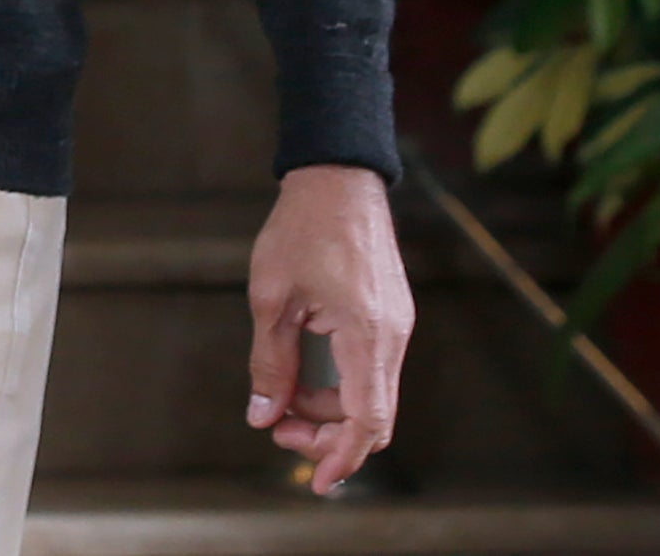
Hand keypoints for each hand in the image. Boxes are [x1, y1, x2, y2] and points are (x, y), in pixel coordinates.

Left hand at [247, 163, 412, 492]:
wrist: (338, 178)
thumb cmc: (302, 229)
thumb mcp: (272, 298)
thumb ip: (270, 362)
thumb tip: (263, 415)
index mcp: (367, 334)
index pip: (366, 419)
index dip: (341, 456)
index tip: (316, 481)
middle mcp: (392, 337)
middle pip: (373, 417)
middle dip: (328, 437)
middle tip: (280, 432)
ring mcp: (397, 327)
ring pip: (372, 397)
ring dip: (331, 413)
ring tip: (282, 406)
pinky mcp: (391, 317)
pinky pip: (372, 372)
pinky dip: (341, 388)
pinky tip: (303, 381)